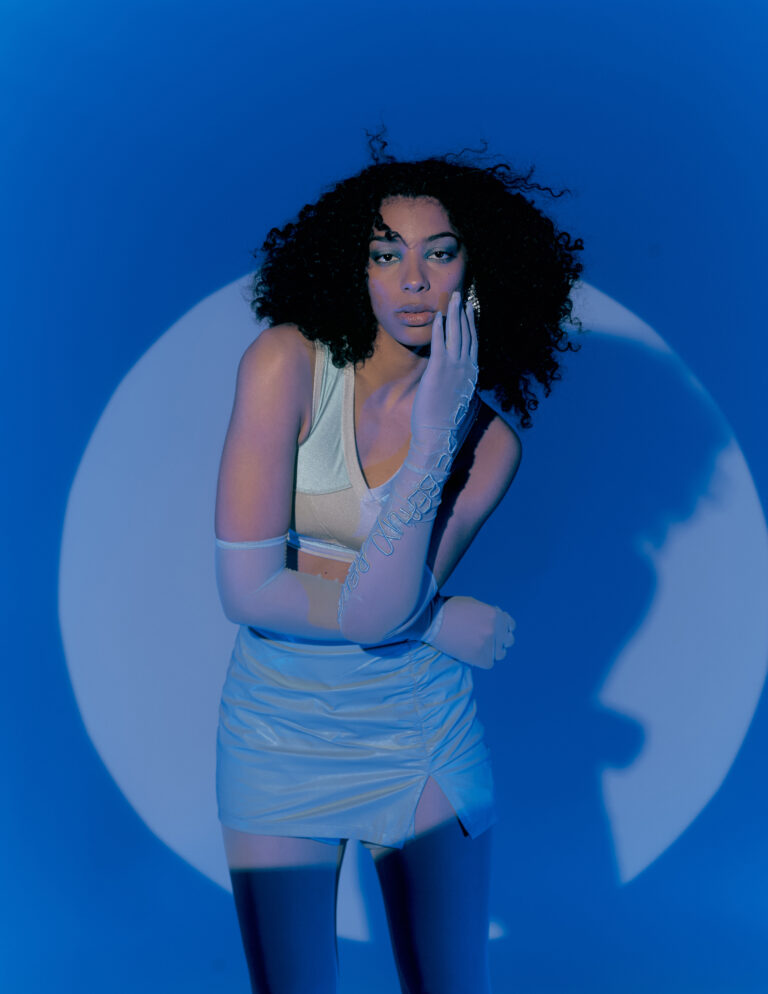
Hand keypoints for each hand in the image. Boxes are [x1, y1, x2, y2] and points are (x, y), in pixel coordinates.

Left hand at [410, 291, 478, 436]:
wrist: (440, 439)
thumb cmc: (449, 427)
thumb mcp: (463, 406)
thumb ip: (465, 392)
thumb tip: (466, 390)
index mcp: (472, 376)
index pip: (474, 344)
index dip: (472, 325)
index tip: (470, 310)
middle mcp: (467, 369)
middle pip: (467, 334)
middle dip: (463, 312)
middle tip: (460, 295)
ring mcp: (454, 369)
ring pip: (456, 334)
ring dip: (454, 313)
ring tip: (452, 297)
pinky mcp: (438, 371)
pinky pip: (440, 343)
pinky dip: (439, 328)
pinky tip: (438, 316)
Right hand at [425, 595, 515, 669]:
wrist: (432, 621)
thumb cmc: (449, 609)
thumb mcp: (473, 604)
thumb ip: (487, 613)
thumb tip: (494, 622)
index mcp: (495, 614)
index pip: (510, 625)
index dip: (504, 628)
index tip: (497, 631)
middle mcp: (495, 629)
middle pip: (508, 640)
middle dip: (500, 640)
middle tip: (489, 641)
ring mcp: (488, 644)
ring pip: (500, 653)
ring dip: (493, 651)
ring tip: (480, 649)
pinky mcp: (479, 656)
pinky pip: (489, 663)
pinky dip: (483, 660)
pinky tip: (473, 654)